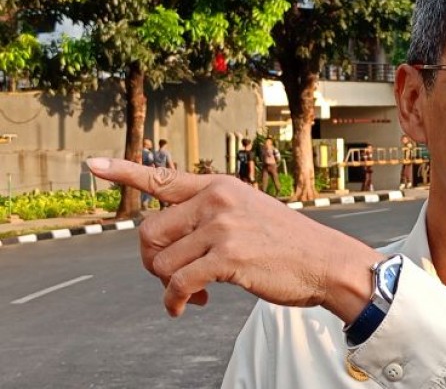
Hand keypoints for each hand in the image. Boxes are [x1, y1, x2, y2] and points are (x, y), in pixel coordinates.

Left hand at [87, 158, 378, 318]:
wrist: (325, 262)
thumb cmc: (286, 245)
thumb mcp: (249, 213)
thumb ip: (209, 217)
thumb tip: (166, 243)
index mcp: (220, 186)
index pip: (163, 176)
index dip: (123, 171)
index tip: (91, 165)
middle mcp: (217, 200)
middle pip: (148, 232)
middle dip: (152, 261)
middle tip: (174, 276)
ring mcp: (223, 226)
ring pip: (161, 262)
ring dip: (170, 286)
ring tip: (195, 291)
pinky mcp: (228, 256)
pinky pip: (179, 284)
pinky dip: (176, 302)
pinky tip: (187, 308)